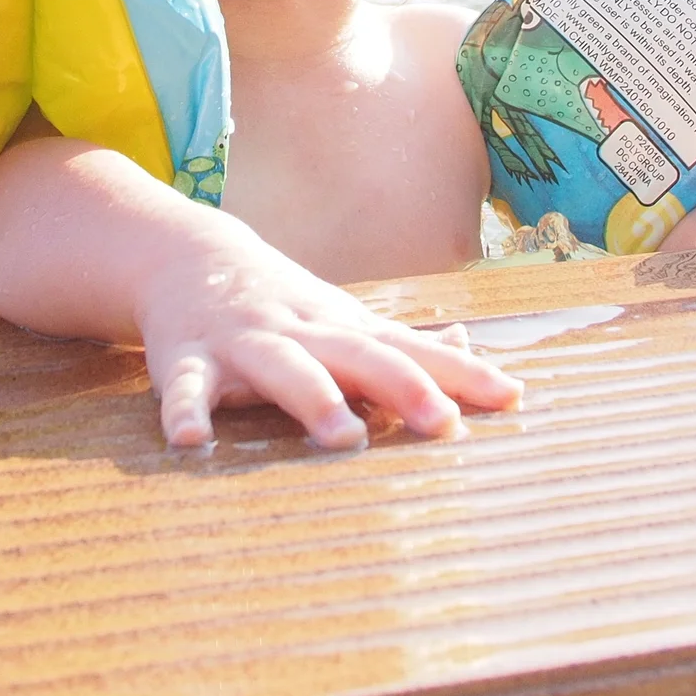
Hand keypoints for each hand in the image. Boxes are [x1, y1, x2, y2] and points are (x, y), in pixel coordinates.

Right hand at [136, 238, 521, 449]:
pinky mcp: (187, 358)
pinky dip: (187, 410)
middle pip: (360, 356)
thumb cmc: (280, 304)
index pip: (412, 351)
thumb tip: (468, 348)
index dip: (461, 374)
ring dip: (315, 399)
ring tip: (345, 437)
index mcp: (343, 329)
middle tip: (443, 422)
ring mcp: (246, 343)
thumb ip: (402, 343)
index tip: (509, 398)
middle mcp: (303, 331)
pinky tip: (192, 441)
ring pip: (284, 369)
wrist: (186, 254)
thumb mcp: (342, 319)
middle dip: (403, 386)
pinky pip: (186, 387)